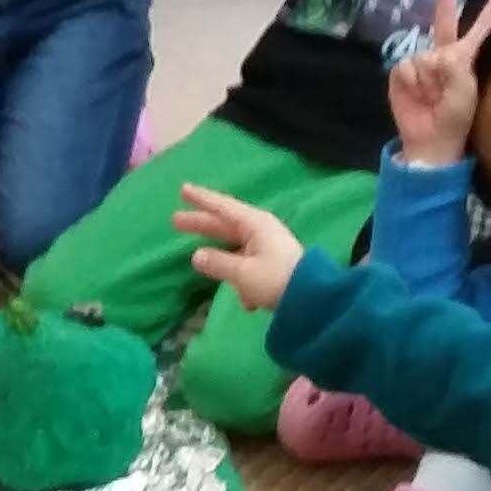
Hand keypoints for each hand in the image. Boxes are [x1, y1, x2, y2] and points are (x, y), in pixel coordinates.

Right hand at [173, 181, 310, 313]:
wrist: (314, 299)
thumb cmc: (276, 279)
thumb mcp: (243, 273)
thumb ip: (218, 263)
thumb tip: (196, 256)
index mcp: (254, 225)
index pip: (222, 207)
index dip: (201, 200)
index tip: (183, 190)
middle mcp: (261, 231)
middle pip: (225, 225)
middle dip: (201, 225)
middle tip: (176, 221)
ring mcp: (269, 248)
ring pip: (236, 247)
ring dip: (220, 257)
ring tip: (199, 261)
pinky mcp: (274, 266)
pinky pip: (249, 267)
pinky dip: (243, 280)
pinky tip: (247, 301)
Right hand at [388, 0, 490, 170]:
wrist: (430, 141)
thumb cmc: (455, 118)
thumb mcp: (465, 92)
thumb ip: (454, 67)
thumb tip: (435, 55)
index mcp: (464, 58)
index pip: (480, 29)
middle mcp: (442, 55)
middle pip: (444, 20)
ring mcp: (422, 63)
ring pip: (424, 55)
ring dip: (429, 78)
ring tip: (432, 98)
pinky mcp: (402, 73)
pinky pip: (407, 67)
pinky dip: (413, 83)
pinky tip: (417, 96)